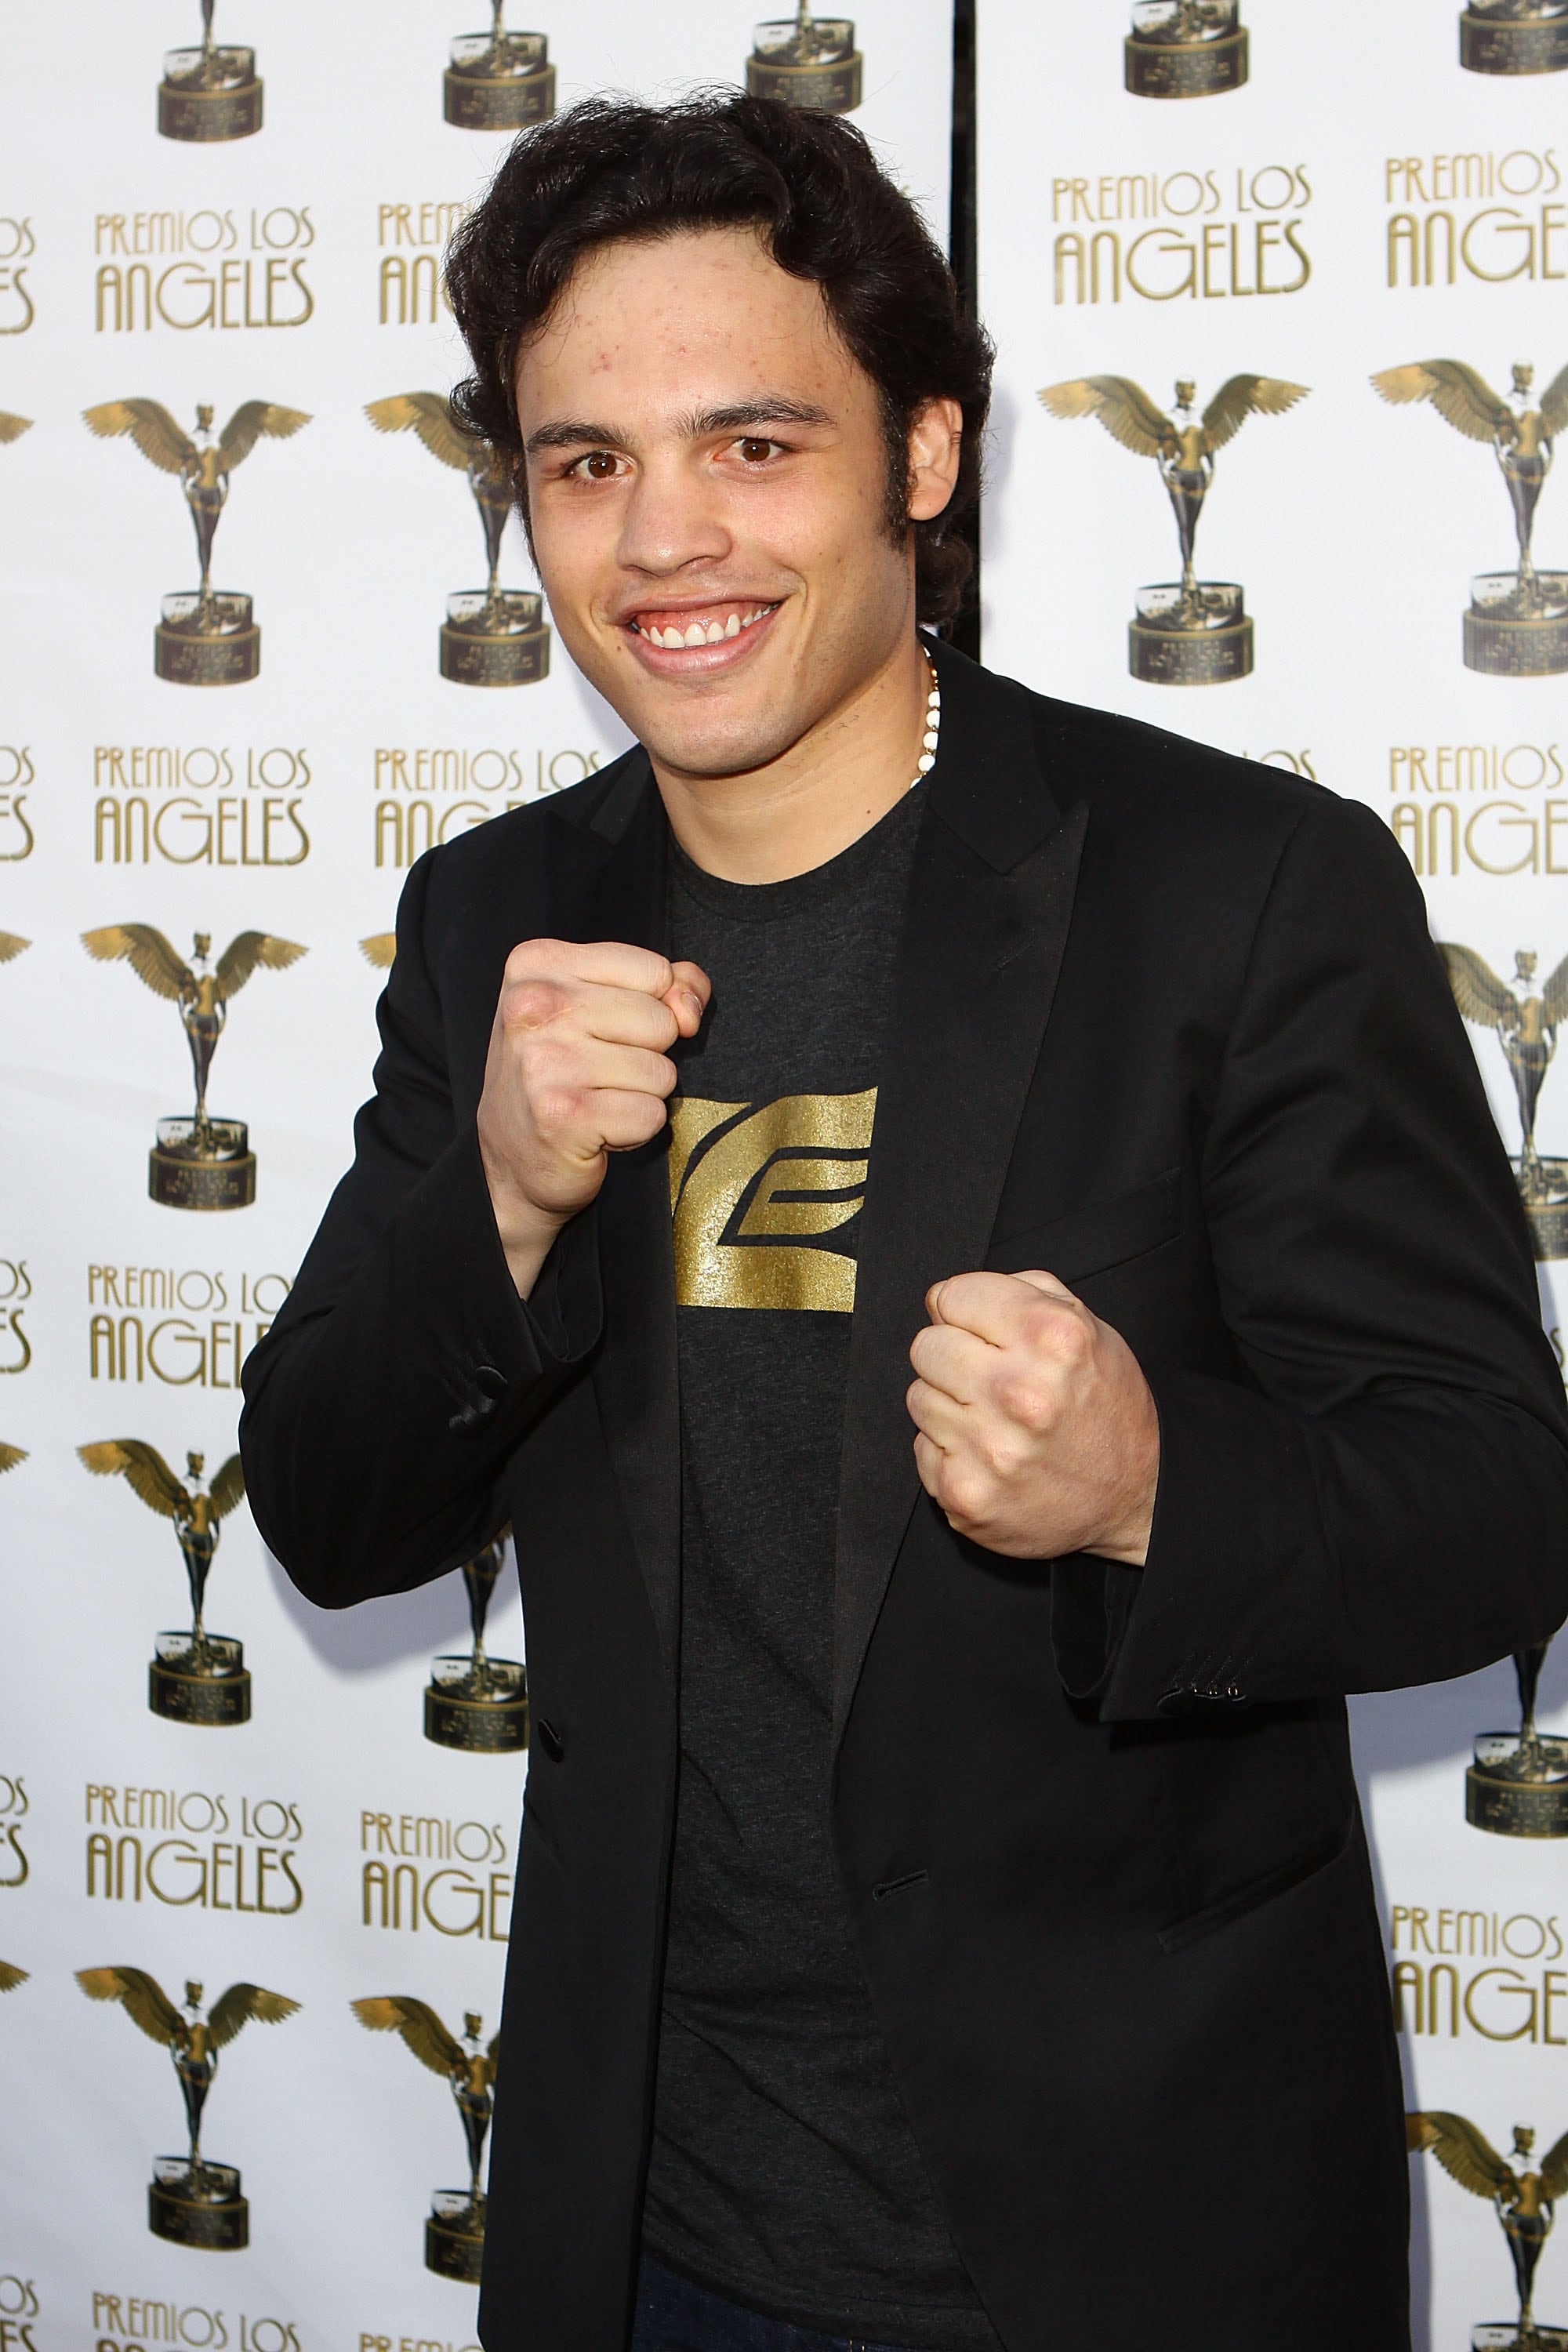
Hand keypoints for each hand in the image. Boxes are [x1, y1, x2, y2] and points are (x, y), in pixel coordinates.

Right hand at [477, 939, 709, 1293]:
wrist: (512, 1158)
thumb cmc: (560, 1073)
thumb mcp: (601, 1007)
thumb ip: (665, 987)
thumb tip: (690, 1008)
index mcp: (537, 966)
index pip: (653, 971)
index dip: (654, 1007)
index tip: (609, 1030)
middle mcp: (533, 1006)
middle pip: (660, 1022)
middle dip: (647, 1054)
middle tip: (598, 1073)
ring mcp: (545, 1061)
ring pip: (660, 1071)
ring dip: (641, 1094)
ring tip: (596, 1099)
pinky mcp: (564, 1115)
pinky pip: (651, 1115)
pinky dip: (635, 1129)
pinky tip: (596, 1128)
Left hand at [907, 1270, 1158, 1563]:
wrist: (1135, 1497)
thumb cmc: (1105, 1407)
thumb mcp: (1087, 1328)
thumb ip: (1019, 1292)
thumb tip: (941, 1295)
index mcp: (1053, 1338)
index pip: (952, 1294)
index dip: (967, 1311)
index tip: (985, 1332)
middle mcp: (1020, 1392)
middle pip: (927, 1345)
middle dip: (953, 1355)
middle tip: (990, 1379)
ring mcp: (990, 1449)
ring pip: (919, 1397)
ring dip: (949, 1404)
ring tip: (995, 1420)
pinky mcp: (966, 1494)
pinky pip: (922, 1448)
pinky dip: (950, 1451)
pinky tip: (991, 1455)